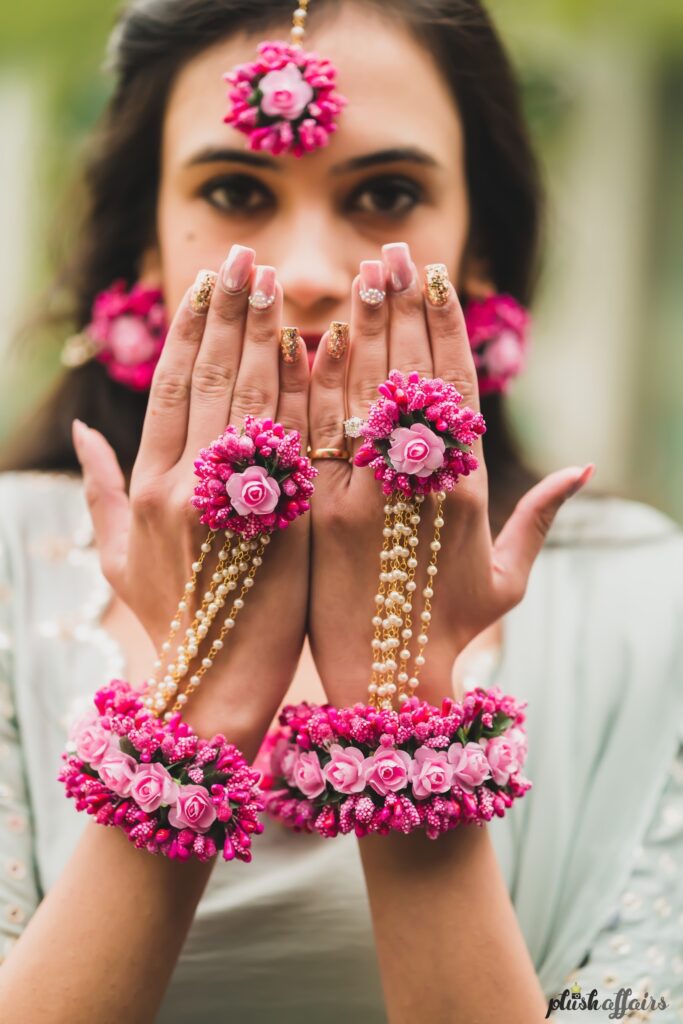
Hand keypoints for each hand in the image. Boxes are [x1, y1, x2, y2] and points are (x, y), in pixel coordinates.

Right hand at [73, 249, 309, 751]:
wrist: (215, 687)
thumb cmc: (170, 621)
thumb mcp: (117, 558)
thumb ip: (100, 491)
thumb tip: (81, 435)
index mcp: (148, 488)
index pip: (172, 389)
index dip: (192, 332)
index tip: (209, 284)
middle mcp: (187, 485)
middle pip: (213, 380)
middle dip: (231, 314)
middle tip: (248, 258)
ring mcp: (237, 501)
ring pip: (256, 398)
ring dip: (269, 333)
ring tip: (282, 282)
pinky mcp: (287, 521)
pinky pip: (298, 440)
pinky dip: (309, 390)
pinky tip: (323, 346)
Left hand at [308, 242, 592, 707]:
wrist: (390, 685)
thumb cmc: (452, 629)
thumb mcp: (508, 575)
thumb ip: (539, 516)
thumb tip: (584, 468)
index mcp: (467, 490)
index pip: (456, 388)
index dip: (445, 327)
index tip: (434, 277)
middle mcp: (419, 482)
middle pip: (411, 375)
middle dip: (402, 307)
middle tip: (391, 251)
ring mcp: (366, 495)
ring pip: (365, 394)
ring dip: (362, 327)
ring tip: (358, 273)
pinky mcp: (320, 514)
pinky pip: (318, 435)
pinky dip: (316, 384)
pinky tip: (313, 337)